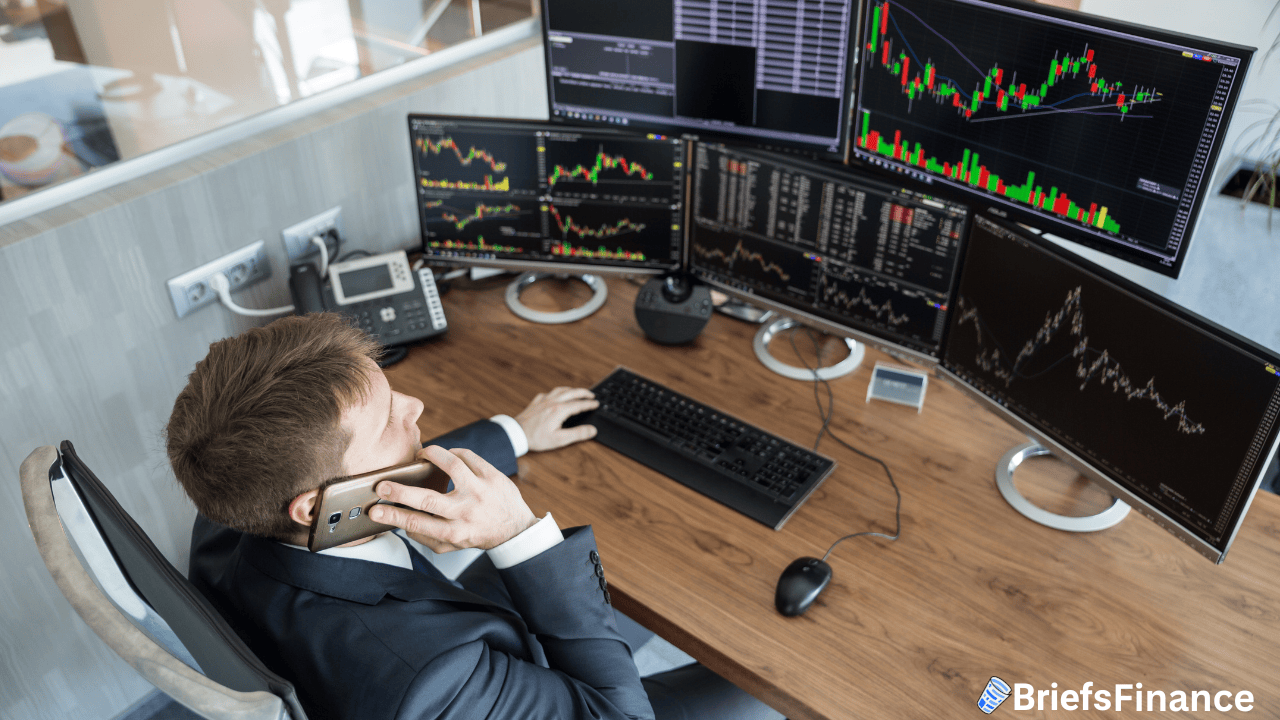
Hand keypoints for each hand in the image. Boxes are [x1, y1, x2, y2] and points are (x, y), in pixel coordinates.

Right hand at [369, 445, 537, 552]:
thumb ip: (426, 537)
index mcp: (454, 532)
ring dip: (431, 455)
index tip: (375, 510)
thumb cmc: (477, 534)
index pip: (418, 524)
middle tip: (382, 485)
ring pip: (451, 465)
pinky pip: (467, 456)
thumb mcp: (452, 545)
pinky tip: (446, 457)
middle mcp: (466, 512)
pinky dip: (452, 453)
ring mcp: (480, 492)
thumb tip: (401, 523)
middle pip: (428, 500)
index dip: (393, 517)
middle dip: (401, 492)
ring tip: (422, 455)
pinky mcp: (492, 475)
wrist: (515, 528)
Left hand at [515, 386, 598, 450]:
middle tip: (591, 395)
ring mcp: (543, 400)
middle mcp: (552, 401)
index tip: (596, 404)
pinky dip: (558, 391)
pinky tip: (557, 395)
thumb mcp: (560, 439)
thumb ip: (577, 434)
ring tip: (578, 392)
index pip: (579, 404)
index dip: (589, 404)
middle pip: (572, 392)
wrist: (516, 433)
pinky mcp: (536, 401)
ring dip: (572, 390)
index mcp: (559, 410)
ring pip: (561, 390)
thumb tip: (592, 430)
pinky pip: (550, 392)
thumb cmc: (536, 438)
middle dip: (584, 393)